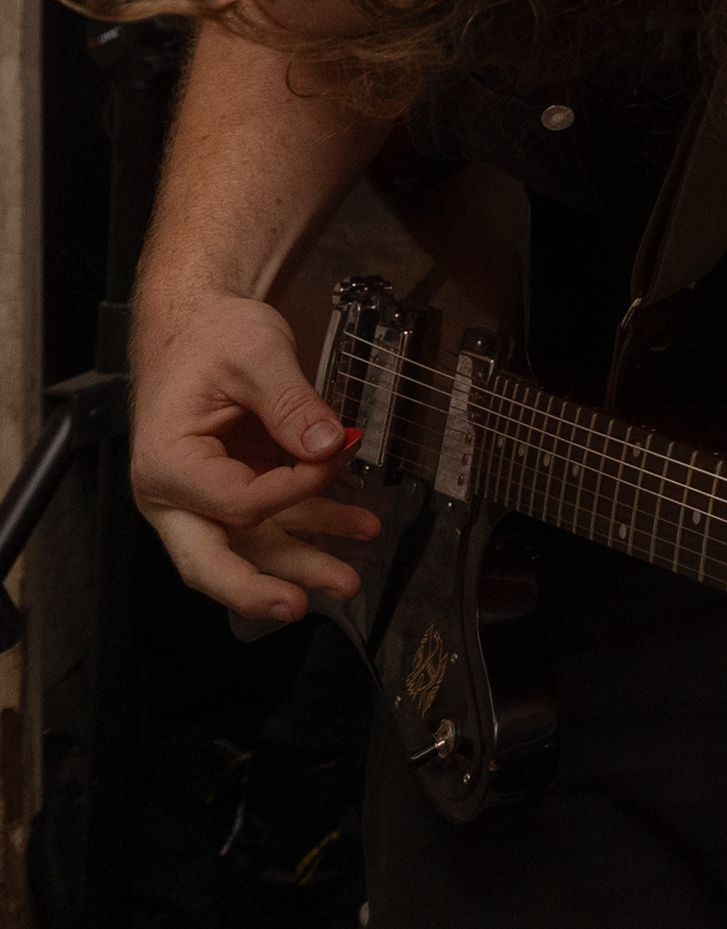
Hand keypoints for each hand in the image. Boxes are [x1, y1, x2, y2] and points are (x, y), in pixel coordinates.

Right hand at [129, 290, 381, 622]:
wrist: (199, 323)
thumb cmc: (212, 336)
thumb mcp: (257, 355)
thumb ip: (292, 403)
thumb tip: (328, 444)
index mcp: (168, 464)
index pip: (238, 503)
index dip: (296, 488)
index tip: (335, 454)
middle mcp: (175, 493)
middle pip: (211, 560)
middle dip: (257, 589)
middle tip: (299, 606)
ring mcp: (203, 497)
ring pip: (250, 548)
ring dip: (302, 563)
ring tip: (351, 580)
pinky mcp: (234, 489)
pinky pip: (273, 521)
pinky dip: (314, 525)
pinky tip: (356, 526)